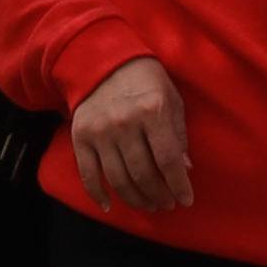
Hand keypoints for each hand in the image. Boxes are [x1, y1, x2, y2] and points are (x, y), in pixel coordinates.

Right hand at [68, 55, 194, 217]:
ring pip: (118, 179)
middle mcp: (124, 123)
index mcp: (151, 111)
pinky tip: (109, 206)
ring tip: (148, 205)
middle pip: (143, 173)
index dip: (178, 184)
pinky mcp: (80, 137)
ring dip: (135, 199)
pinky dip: (98, 194)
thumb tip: (185, 168)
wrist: (102, 61)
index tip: (186, 200)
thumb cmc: (146, 80)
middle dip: (158, 195)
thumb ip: (178, 134)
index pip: (167, 159)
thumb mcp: (170, 99)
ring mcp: (100, 132)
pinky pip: (88, 174)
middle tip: (167, 204)